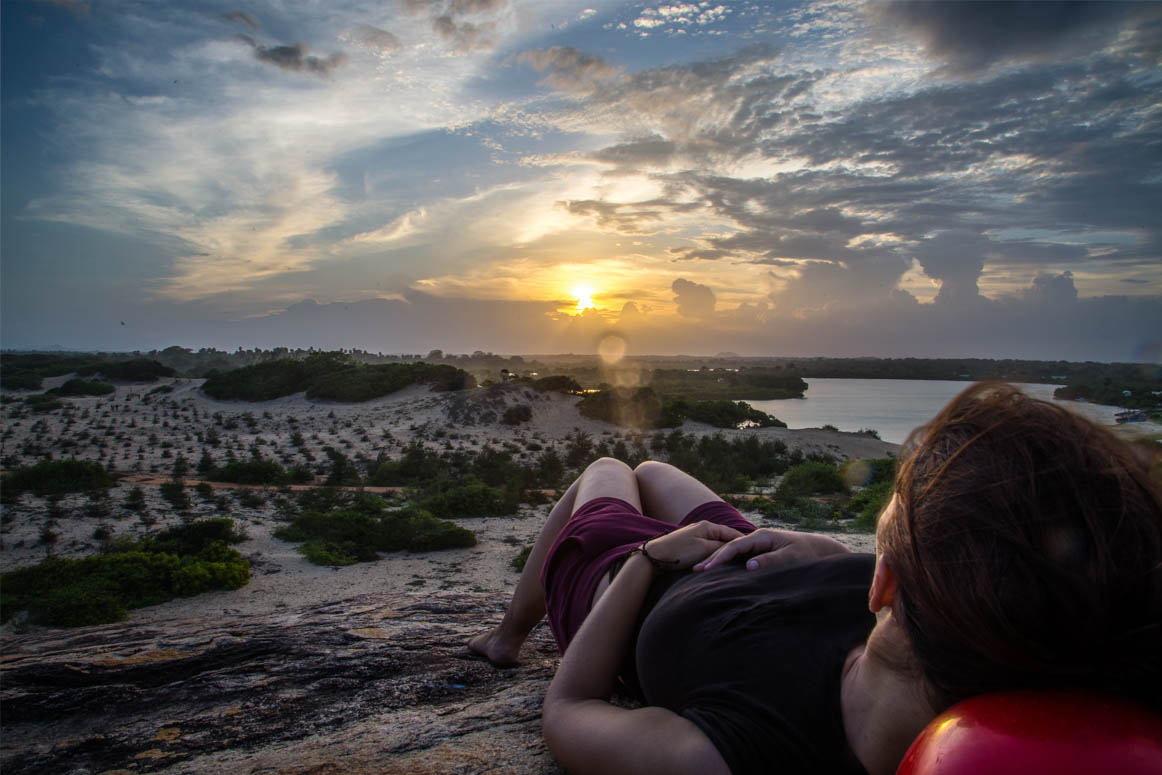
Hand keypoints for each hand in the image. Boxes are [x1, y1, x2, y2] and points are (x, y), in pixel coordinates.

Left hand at [641, 521, 744, 569]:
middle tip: (748, 560)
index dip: (744, 543)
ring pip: (715, 545)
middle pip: (724, 539)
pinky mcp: (689, 545)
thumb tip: (734, 548)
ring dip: (723, 554)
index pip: (732, 534)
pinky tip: (717, 564)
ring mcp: (695, 536)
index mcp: (708, 526)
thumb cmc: (680, 552)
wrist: (654, 556)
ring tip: (735, 564)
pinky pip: (707, 550)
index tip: (755, 554)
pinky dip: (713, 556)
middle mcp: (702, 528)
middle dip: (735, 549)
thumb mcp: (705, 550)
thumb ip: (721, 548)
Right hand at [692, 528, 849, 571]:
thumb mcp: (791, 558)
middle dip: (712, 558)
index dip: (720, 557)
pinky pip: (739, 558)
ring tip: (700, 572)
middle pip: (729, 548)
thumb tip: (749, 566)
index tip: (707, 569)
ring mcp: (757, 545)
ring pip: (733, 553)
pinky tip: (718, 573)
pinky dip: (727, 564)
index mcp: (762, 537)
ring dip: (717, 561)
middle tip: (695, 570)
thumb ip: (771, 561)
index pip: (735, 546)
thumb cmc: (807, 554)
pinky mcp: (759, 552)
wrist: (819, 549)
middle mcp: (757, 539)